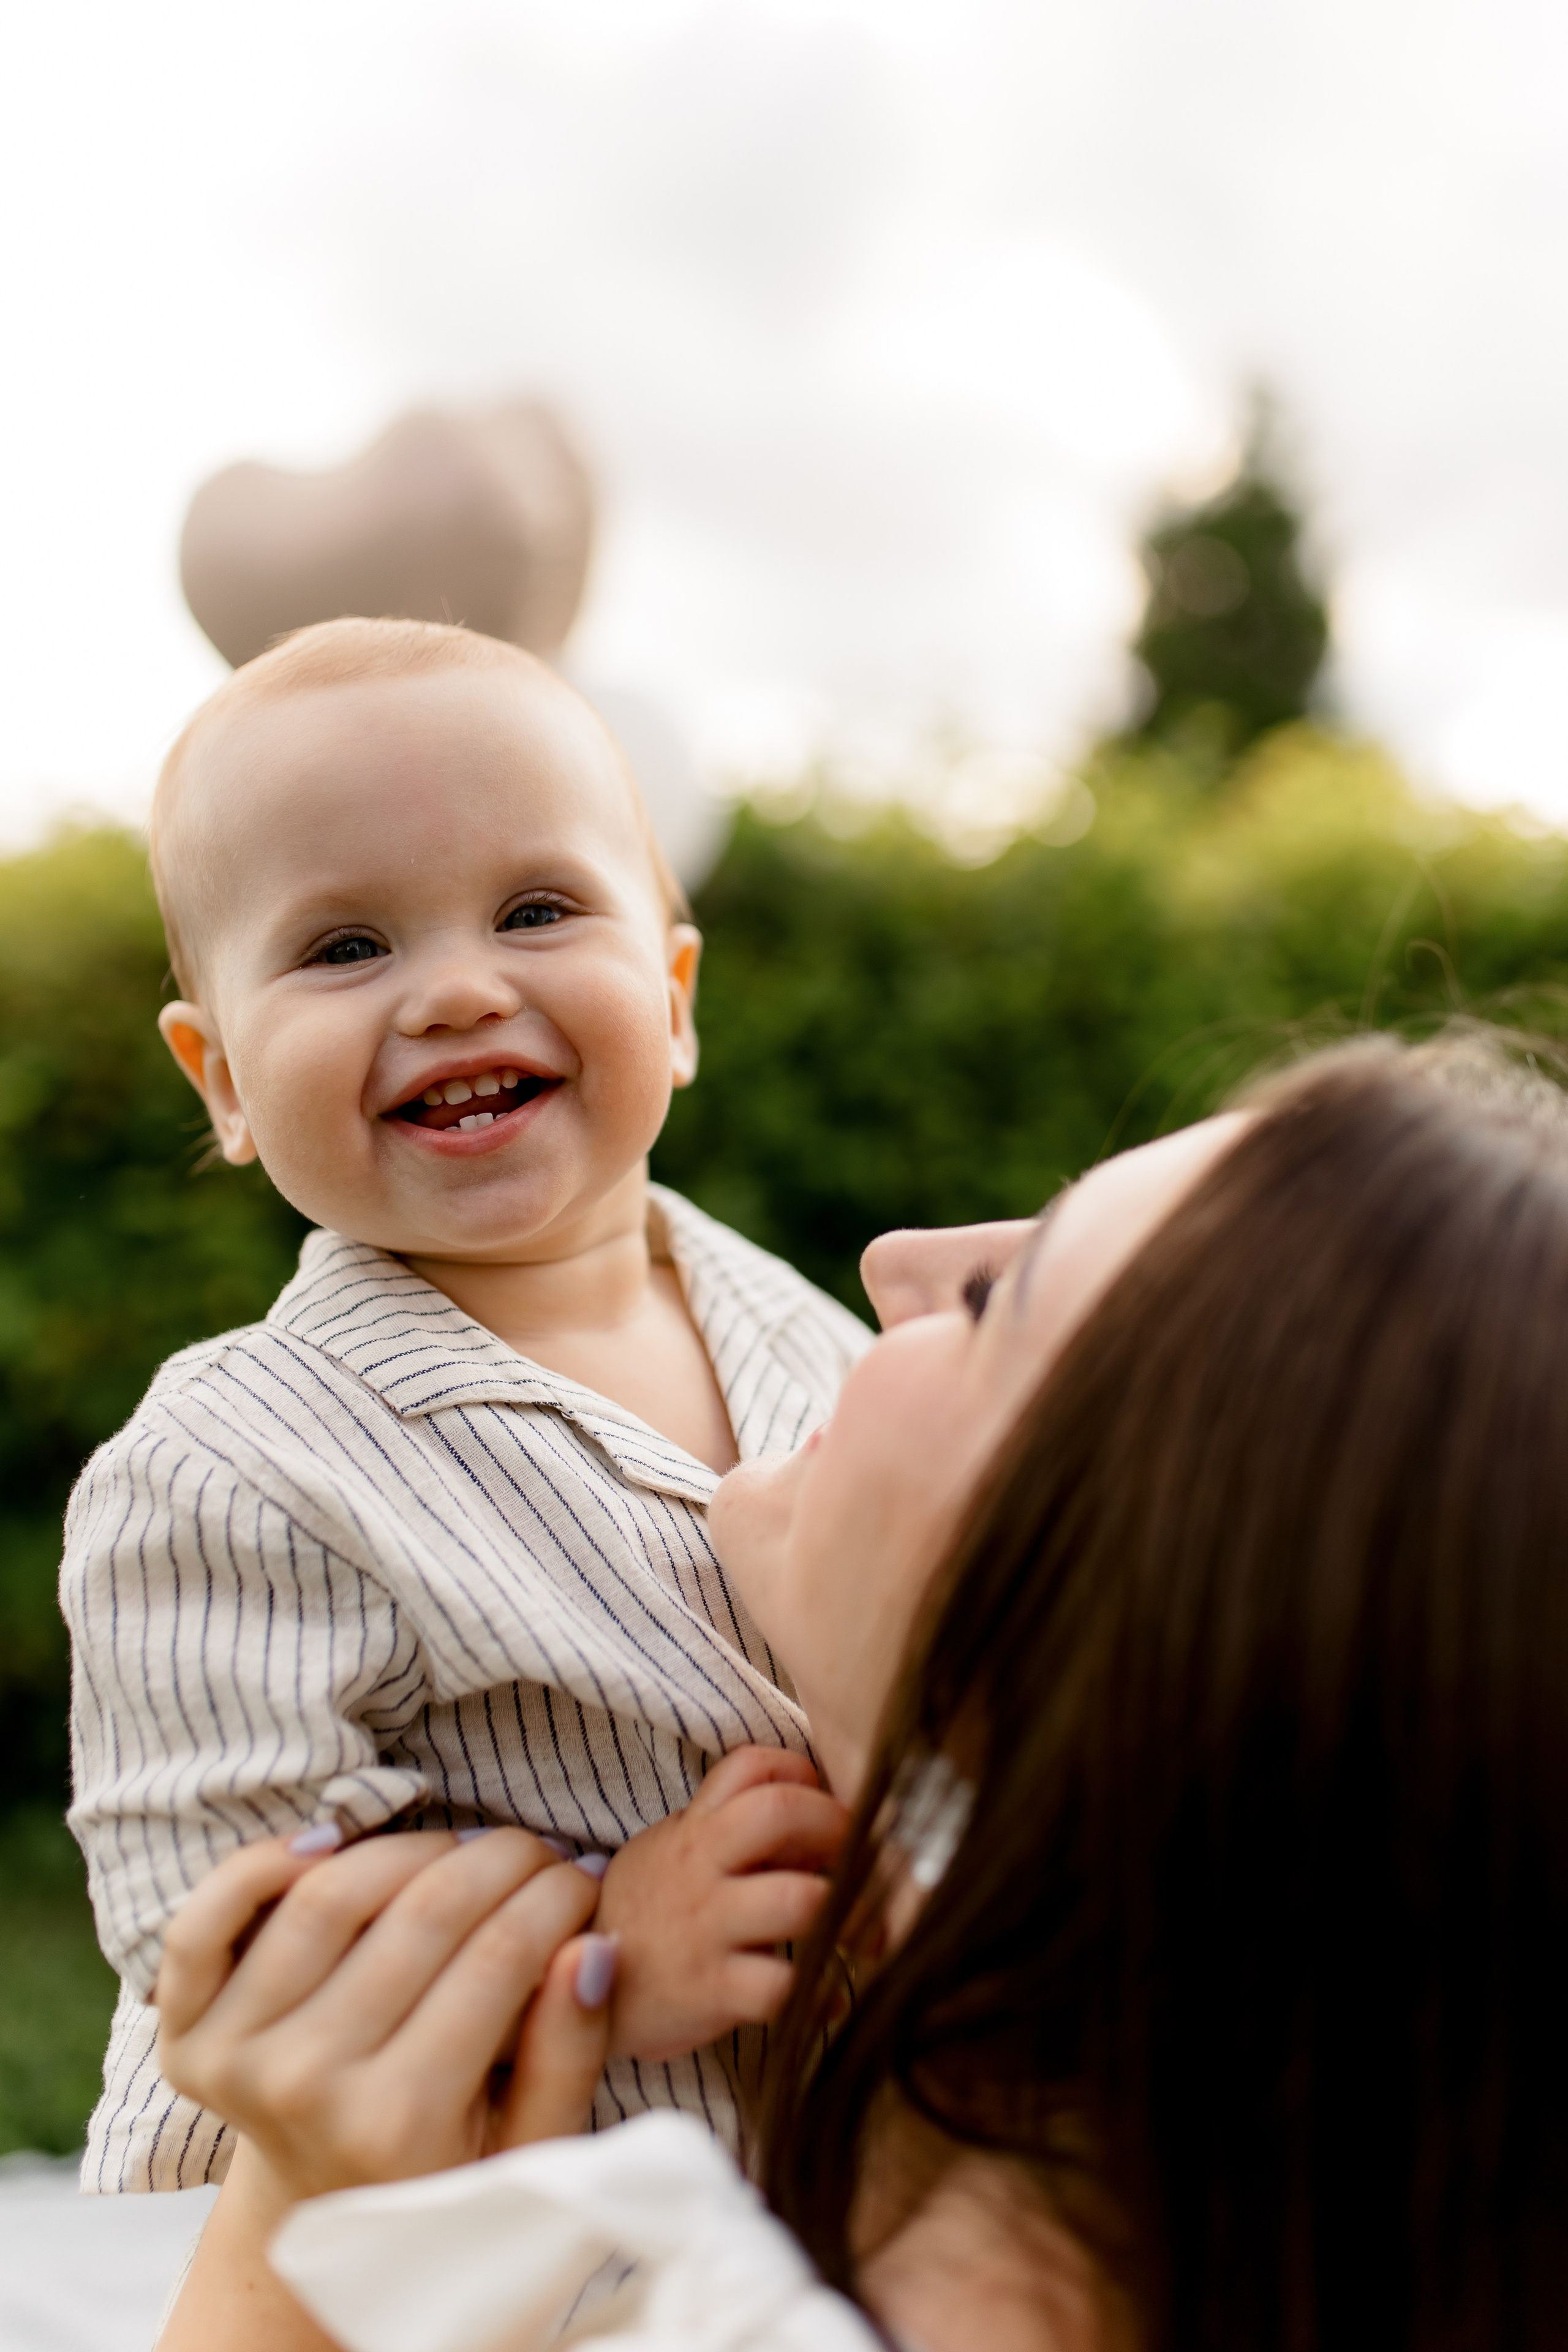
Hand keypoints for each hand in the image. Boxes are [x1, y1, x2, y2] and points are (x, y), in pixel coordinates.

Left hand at [155, 1827, 610, 2202]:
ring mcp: (237, 2057)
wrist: (325, 2212)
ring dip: (412, 1846)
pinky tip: (329, 1845)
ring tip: (462, 1849)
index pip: (500, 1957)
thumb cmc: (446, 2172)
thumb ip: (569, 2052)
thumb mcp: (531, 2144)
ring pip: (327, 1895)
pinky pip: (206, 1922)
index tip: (588, 1878)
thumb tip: (592, 1946)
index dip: (559, 1897)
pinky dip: (260, 1865)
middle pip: (423, 1913)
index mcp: (399, 2124)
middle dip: (505, 1859)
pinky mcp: (185, 2033)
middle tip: (543, 1850)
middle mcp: (308, 2087)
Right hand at [597, 1747, 849, 2062]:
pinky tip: (827, 1998)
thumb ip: (737, 1831)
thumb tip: (823, 1824)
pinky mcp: (710, 1991)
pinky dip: (820, 1995)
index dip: (805, 1772)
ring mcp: (705, 1928)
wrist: (567, 1987)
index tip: (829, 1804)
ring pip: (798, 1901)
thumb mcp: (675, 1851)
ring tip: (864, 1935)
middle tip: (867, 1861)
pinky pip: (783, 1989)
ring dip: (848, 1915)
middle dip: (840, 1829)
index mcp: (695, 1827)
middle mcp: (700, 1867)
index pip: (753, 1765)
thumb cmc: (645, 1913)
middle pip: (782, 1812)